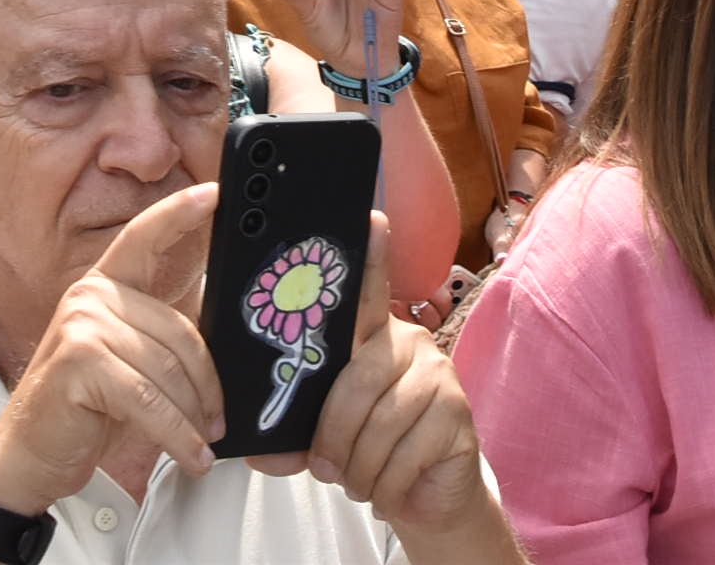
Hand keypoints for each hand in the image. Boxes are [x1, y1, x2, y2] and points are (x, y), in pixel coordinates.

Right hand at [0, 185, 224, 514]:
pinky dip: (176, 434)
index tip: (215, 194)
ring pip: (167, 370)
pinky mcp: (79, 361)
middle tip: (219, 419)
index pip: (143, 236)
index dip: (179, 212)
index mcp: (103, 286)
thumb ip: (159, 340)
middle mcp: (90, 295)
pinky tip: (191, 454)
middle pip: (178, 330)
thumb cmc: (85, 409)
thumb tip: (219, 348)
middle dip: (207, 385)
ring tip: (202, 443)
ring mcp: (82, 325)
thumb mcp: (126, 364)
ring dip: (192, 418)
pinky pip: (149, 400)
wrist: (28, 453)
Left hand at [260, 212, 491, 532]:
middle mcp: (409, 343)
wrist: (429, 497)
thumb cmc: (371, 454)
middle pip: (356, 381)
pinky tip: (390, 490)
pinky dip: (387, 486)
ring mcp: (439, 374)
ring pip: (379, 423)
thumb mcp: (325, 443)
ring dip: (360, 469)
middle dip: (333, 438)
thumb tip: (256, 451)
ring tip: (361, 481)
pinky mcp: (458, 411)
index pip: (369, 293)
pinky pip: (405, 453)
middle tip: (328, 468)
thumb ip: (292, 440)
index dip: (371, 256)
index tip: (371, 217)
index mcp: (372, 340)